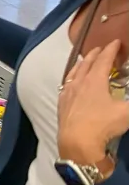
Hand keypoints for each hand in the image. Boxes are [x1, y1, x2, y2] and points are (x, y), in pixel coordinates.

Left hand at [59, 40, 128, 165]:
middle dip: (95, 55)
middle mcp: (79, 82)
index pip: (103, 60)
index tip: (115, 42)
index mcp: (94, 80)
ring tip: (85, 62)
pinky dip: (72, 78)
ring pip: (74, 72)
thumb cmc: (103, 124)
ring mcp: (68, 93)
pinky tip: (72, 83)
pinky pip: (66, 84)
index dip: (110, 50)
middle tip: (101, 49)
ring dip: (82, 64)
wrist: (77, 142)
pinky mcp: (62, 103)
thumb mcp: (127, 113)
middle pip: (86, 64)